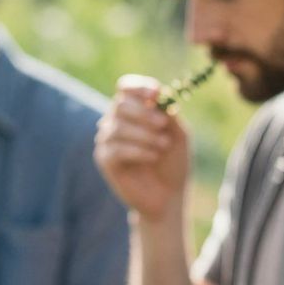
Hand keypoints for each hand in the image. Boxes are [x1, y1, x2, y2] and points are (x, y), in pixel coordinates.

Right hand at [95, 76, 190, 223]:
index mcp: (134, 110)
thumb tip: (158, 95)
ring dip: (144, 135)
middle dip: (144, 113)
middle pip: (121, 104)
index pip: (126, 88)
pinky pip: (116, 148)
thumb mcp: (178, 134)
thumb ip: (169, 114)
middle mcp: (117, 122)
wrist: (168, 196)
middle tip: (163, 126)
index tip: (156, 94)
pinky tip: (153, 157)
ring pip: (118, 127)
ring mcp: (108, 141)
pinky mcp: (105, 160)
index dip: (139, 87)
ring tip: (162, 146)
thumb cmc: (173, 163)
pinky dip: (137, 151)